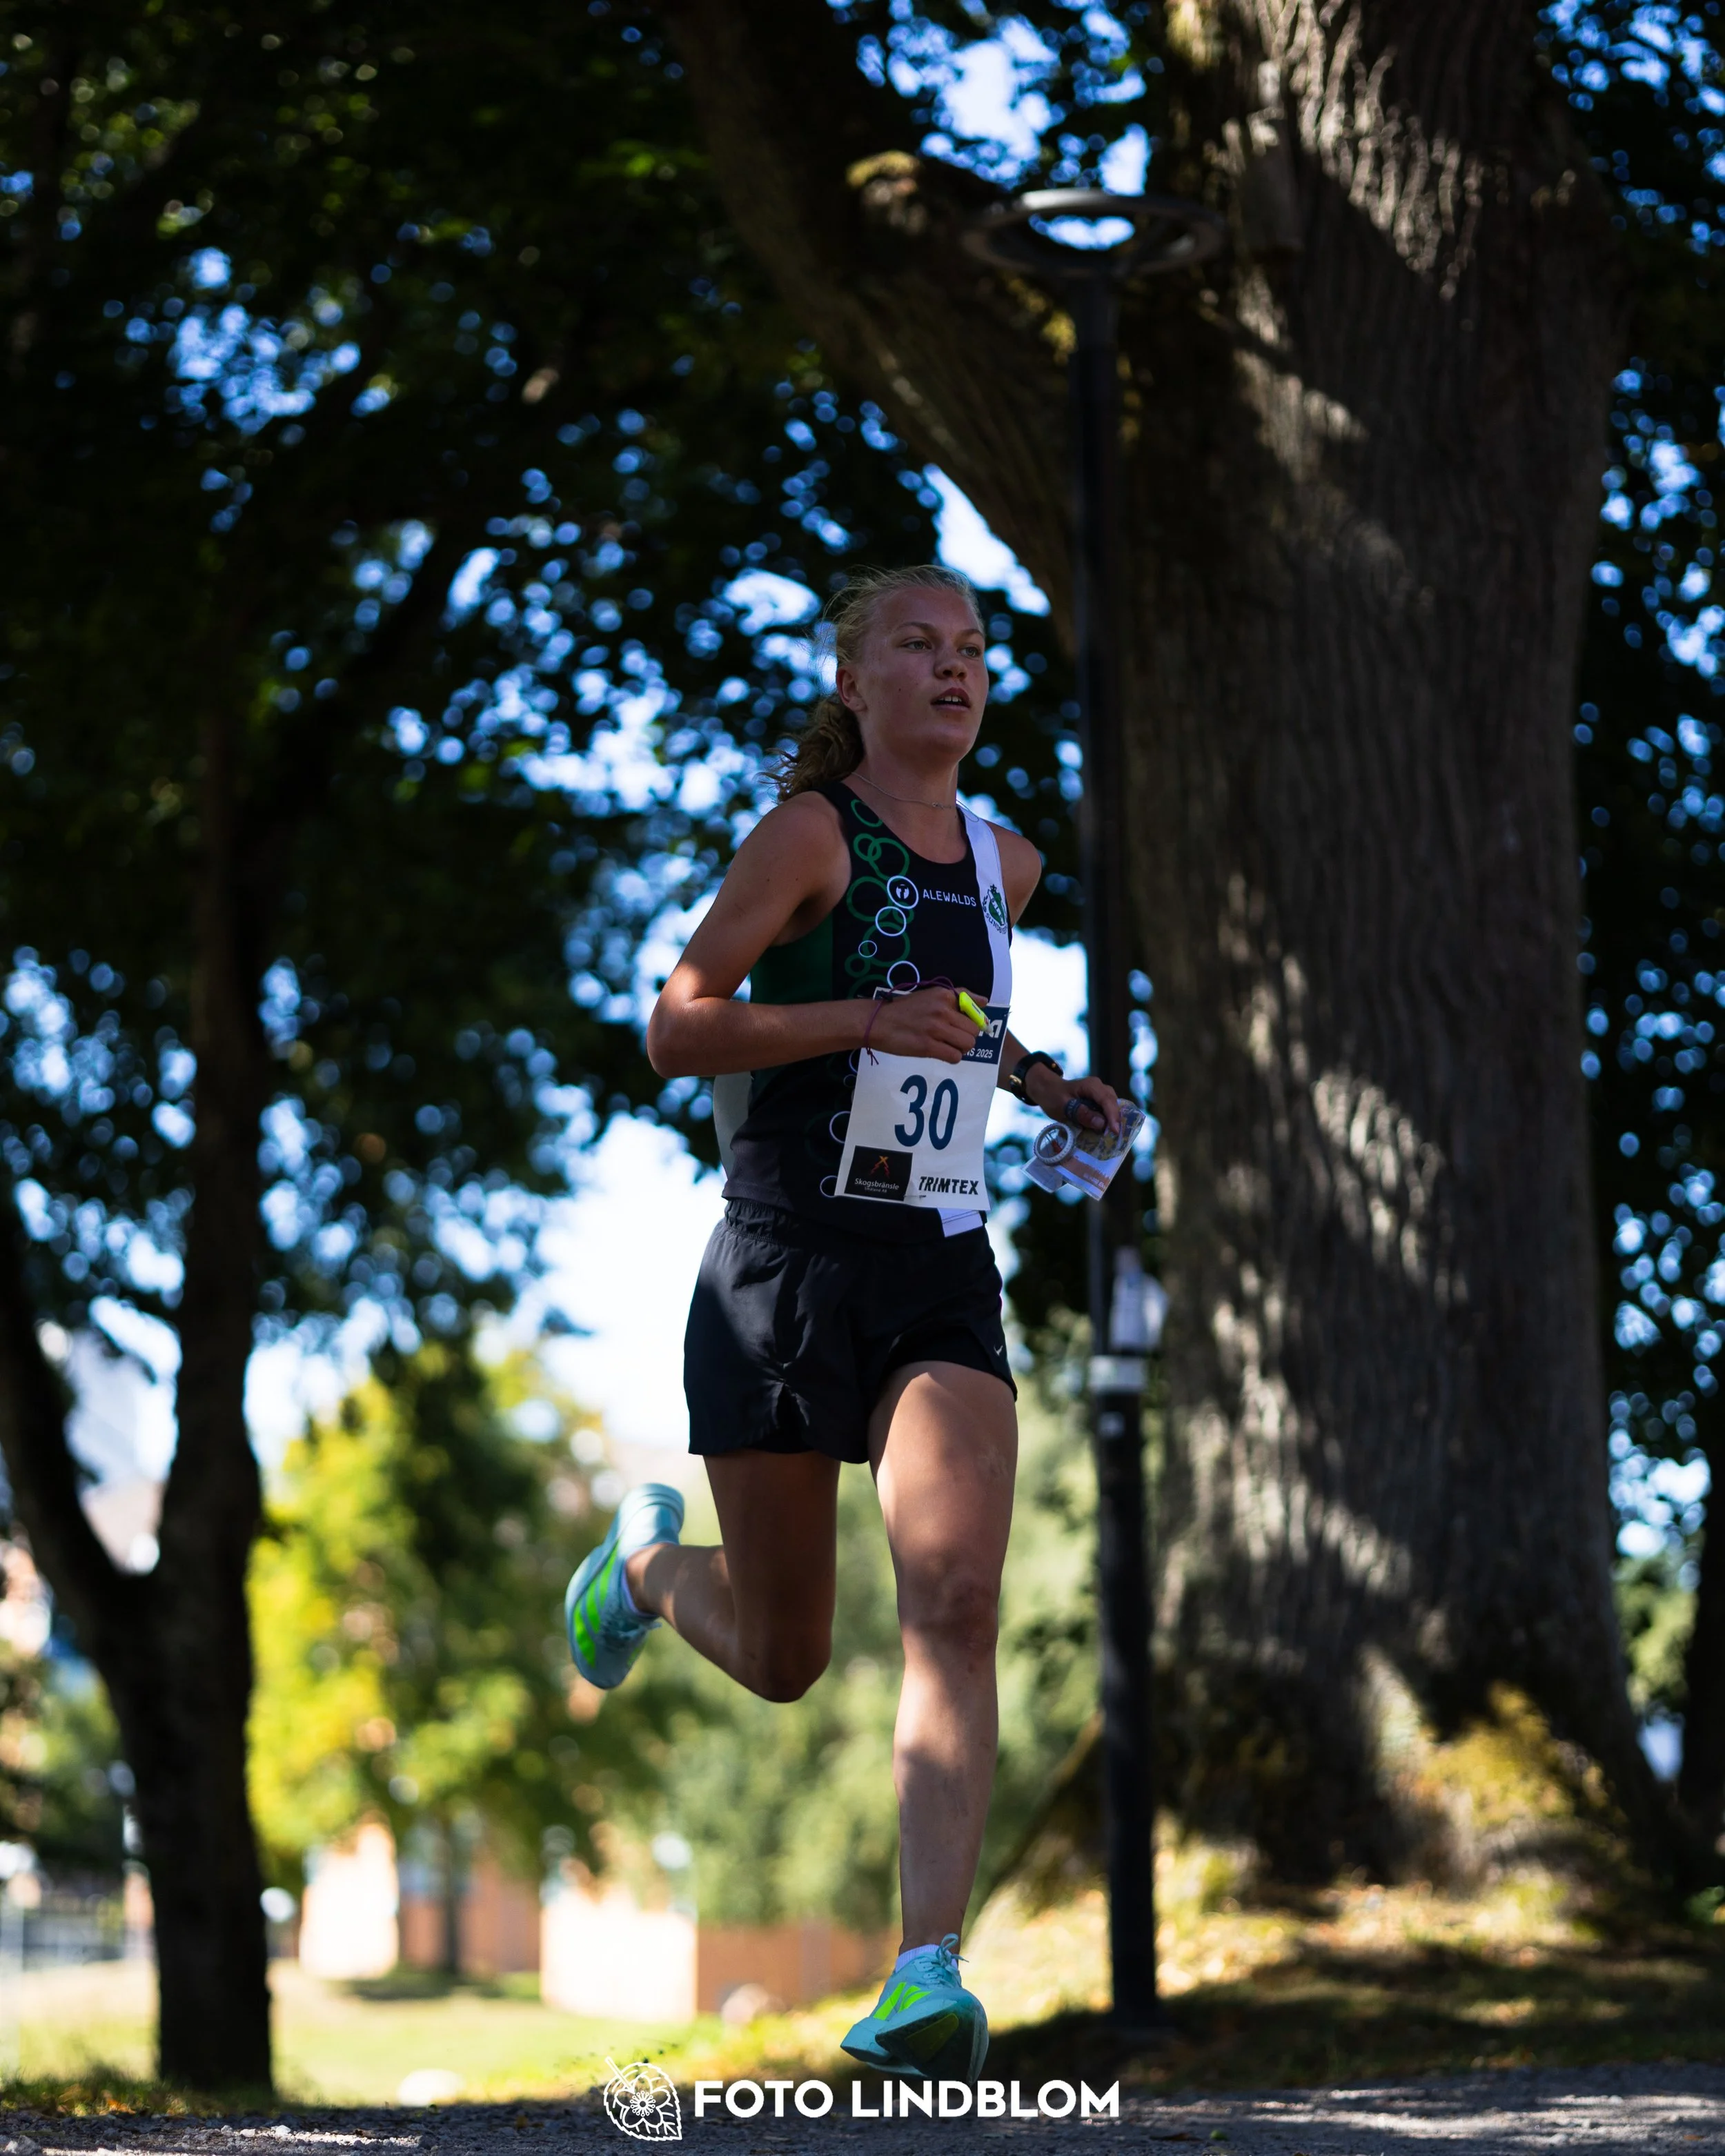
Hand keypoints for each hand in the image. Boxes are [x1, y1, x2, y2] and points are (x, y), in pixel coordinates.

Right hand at [864, 985, 984, 1064]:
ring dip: (960, 1048)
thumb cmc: (903, 1010)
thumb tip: (985, 1001)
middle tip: (952, 1037)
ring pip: (968, 1044)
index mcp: (944, 995)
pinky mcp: (928, 1047)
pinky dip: (951, 1057)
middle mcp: (943, 1010)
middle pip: (973, 1030)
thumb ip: (957, 998)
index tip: (964, 1025)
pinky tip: (940, 1053)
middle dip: (966, 1036)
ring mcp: (936, 1029)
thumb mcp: (929, 996)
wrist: (877, 1022)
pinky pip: (955, 1056)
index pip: (974, 1007)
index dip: (973, 1020)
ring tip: (946, 1045)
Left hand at [1024, 1061, 1119, 1134]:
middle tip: (1116, 1136)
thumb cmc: (1053, 1097)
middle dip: (1116, 1119)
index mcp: (1091, 1085)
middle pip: (1113, 1103)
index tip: (1115, 1131)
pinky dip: (1108, 1119)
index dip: (1113, 1116)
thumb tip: (1101, 1123)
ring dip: (1113, 1120)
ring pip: (1112, 1106)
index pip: (1106, 1100)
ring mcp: (1100, 1093)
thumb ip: (1081, 1114)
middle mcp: (1099, 1087)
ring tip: (1112, 1135)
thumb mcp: (1063, 1107)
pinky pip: (1107, 1109)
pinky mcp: (1098, 1100)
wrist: (1047, 1090)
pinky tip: (1107, 1130)